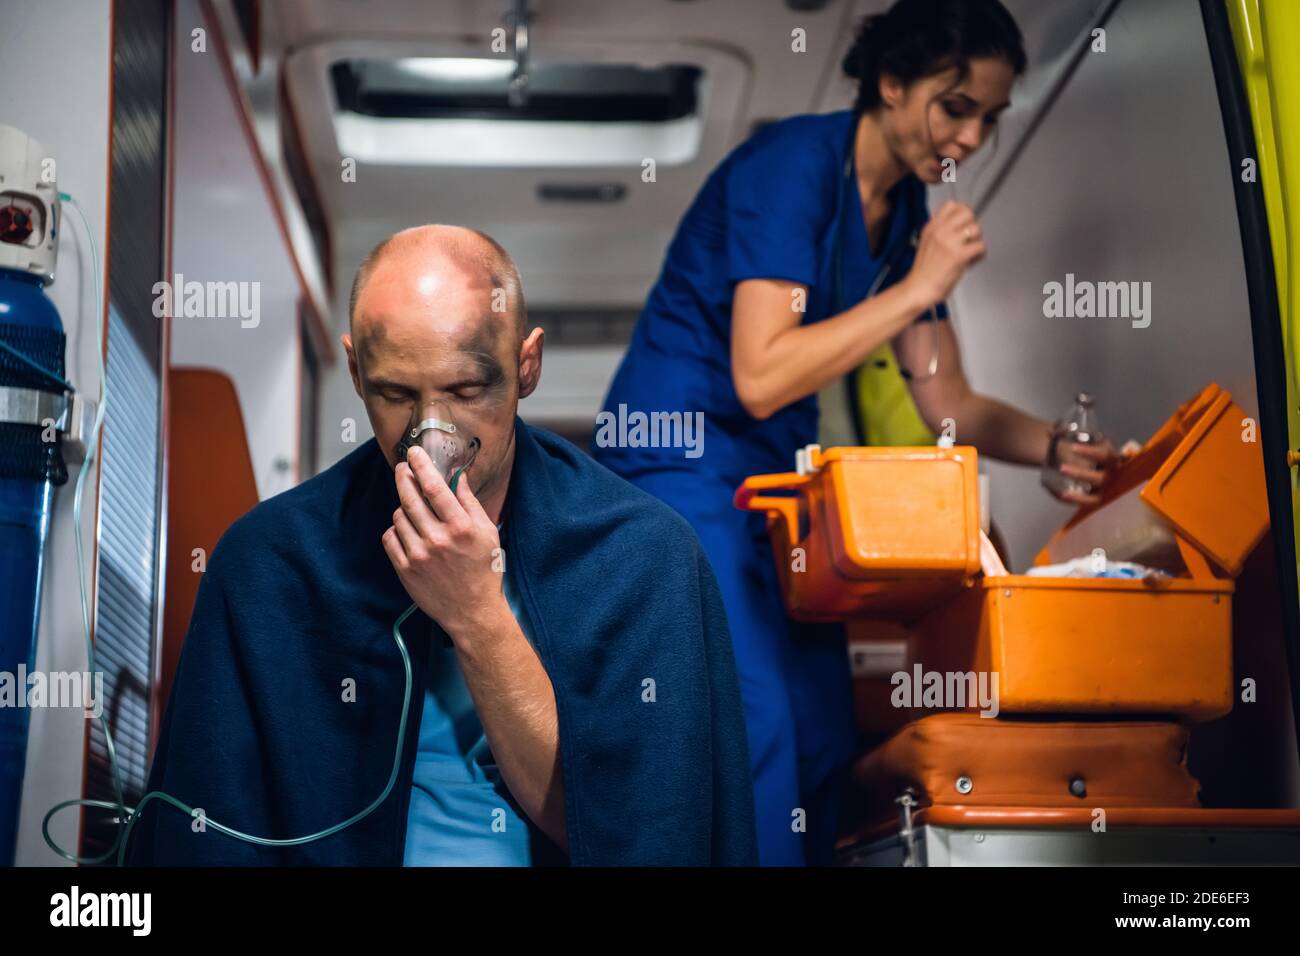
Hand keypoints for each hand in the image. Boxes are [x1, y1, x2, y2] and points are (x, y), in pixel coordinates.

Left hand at [382, 445, 508, 642]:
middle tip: (403, 468)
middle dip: (404, 477)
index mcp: (460, 527)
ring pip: (399, 516)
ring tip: (415, 510)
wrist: (472, 612)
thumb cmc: (483, 571)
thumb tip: (458, 476)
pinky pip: (390, 537)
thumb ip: (470, 503)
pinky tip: (409, 532)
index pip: (434, 487)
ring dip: (404, 507)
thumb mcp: (487, 533)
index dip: (421, 465)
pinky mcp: (404, 569)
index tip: (414, 453)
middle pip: (410, 497)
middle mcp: (437, 538)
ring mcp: (418, 555)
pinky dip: (396, 530)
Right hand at [904, 201, 985, 308]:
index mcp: (931, 227)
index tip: (964, 223)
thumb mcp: (926, 242)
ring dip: (977, 241)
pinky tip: (971, 262)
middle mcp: (940, 231)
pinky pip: (981, 246)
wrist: (919, 289)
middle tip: (968, 238)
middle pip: (968, 213)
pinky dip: (980, 256)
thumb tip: (956, 224)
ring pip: (977, 228)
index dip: (962, 212)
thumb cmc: (924, 272)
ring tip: (970, 251)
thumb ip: (939, 231)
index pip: (952, 205)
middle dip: (972, 225)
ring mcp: (950, 243)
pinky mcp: (959, 255)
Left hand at [1051, 438, 1118, 506]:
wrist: (1076, 455)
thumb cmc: (1080, 444)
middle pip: (1101, 478)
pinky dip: (1073, 501)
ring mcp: (1103, 488)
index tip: (1073, 448)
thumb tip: (1049, 432)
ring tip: (1063, 492)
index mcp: (1110, 454)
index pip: (1105, 455)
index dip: (1091, 453)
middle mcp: (1111, 473)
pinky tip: (1061, 495)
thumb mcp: (1077, 436)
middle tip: (1061, 467)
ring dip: (1079, 496)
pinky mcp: (1093, 498)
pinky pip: (1085, 504)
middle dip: (1081, 474)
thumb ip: (1064, 433)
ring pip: (1096, 497)